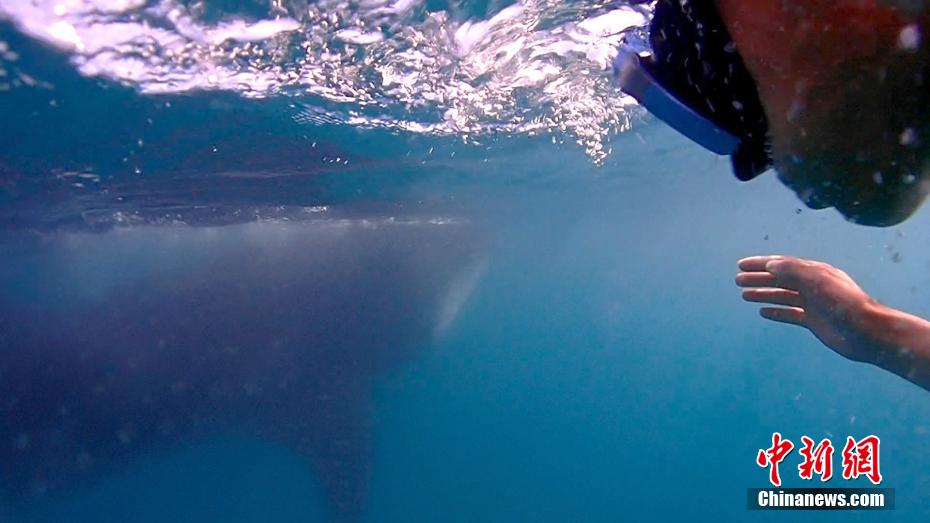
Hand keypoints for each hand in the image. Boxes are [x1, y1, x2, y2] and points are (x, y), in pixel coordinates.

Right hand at [735, 255, 879, 362]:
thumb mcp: (817, 282)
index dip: (761, 264)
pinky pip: (790, 314)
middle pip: (780, 279)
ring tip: (744, 295)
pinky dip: (776, 312)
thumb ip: (793, 271)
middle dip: (759, 278)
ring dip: (763, 294)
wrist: (867, 332)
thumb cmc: (845, 304)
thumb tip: (770, 264)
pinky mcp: (814, 321)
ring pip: (782, 296)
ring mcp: (813, 304)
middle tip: (737, 280)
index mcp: (814, 272)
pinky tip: (763, 313)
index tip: (741, 265)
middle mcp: (813, 286)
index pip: (783, 264)